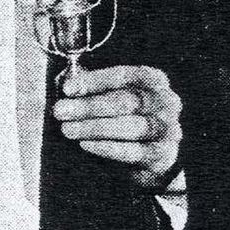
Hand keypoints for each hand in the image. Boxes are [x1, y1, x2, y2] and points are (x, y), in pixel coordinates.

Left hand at [52, 65, 181, 188]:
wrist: (147, 153)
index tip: (67, 89)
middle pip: (127, 101)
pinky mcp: (164, 154)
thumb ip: (94, 90)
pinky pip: (134, 151)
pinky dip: (108, 147)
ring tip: (68, 129)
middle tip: (61, 111)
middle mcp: (167, 101)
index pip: (124, 75)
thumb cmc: (124, 116)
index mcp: (153, 79)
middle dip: (89, 106)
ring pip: (131, 126)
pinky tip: (86, 144)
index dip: (94, 82)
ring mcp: (169, 128)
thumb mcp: (113, 96)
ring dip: (94, 127)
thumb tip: (66, 90)